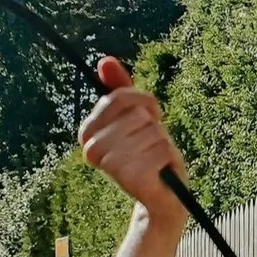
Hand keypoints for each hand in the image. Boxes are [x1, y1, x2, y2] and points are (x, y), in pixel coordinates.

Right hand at [78, 85, 188, 222]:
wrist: (161, 196)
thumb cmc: (147, 152)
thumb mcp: (135, 117)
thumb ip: (119, 88)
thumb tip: (104, 60)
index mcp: (87, 133)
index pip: (119, 97)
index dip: (141, 105)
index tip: (144, 121)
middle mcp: (92, 150)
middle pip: (137, 115)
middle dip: (152, 127)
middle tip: (149, 146)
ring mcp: (111, 165)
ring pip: (152, 131)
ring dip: (161, 143)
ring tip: (155, 160)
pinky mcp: (133, 178)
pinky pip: (163, 148)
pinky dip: (169, 157)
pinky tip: (161, 171)